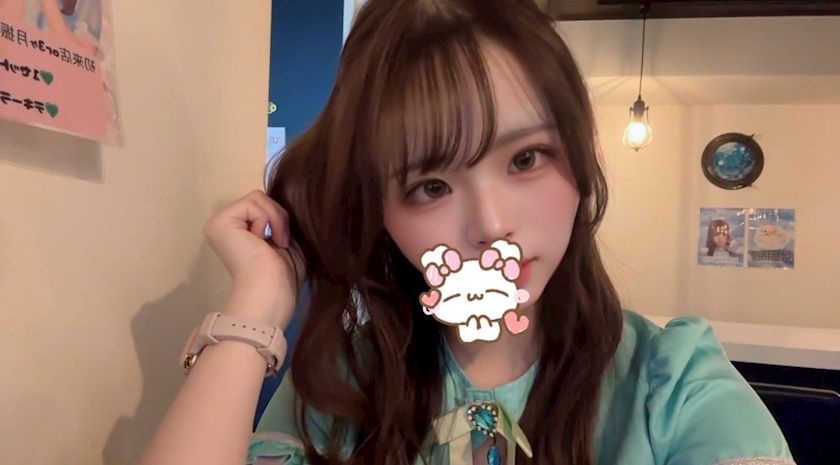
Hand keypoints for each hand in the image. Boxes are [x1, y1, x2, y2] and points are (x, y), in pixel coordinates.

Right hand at [203, 190, 304, 327]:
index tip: (283, 244)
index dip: (280, 220)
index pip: (262, 207)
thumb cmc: (283, 276)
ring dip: (275, 219)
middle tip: (280, 243)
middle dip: (278, 218)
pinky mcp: (220, 222)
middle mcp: (225, 227)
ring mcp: (219, 224)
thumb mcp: (286, 241)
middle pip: (260, 199)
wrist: (273, 291)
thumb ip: (280, 221)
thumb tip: (287, 198)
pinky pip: (253, 201)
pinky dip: (268, 219)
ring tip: (275, 243)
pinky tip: (264, 240)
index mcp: (238, 233)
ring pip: (258, 197)